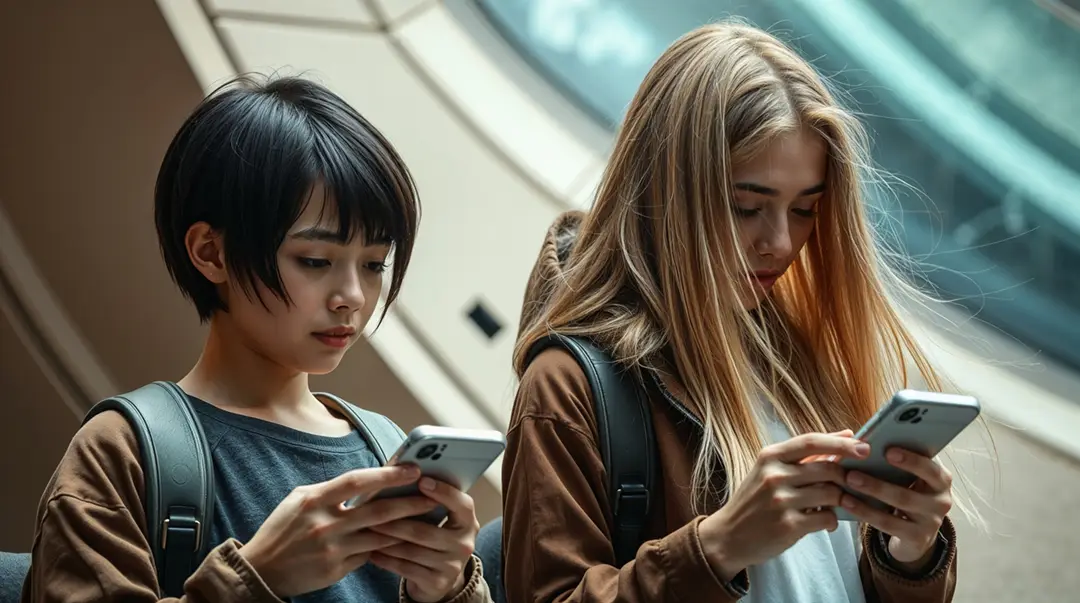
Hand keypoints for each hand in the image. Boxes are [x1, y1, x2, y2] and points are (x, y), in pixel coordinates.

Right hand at [238, 465, 438, 597]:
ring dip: (405, 528)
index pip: (358, 481)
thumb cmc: (282, 529)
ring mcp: (331, 549)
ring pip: (380, 536)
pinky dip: (384, 547)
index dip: (388, 474)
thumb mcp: (299, 500)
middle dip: (410, 502)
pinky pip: (368, 555)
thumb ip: (331, 491)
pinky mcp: (335, 570)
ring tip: (425, 519)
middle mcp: (324, 524)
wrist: (260, 570)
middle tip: (431, 496)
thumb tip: (366, 481)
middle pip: (378, 511)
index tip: (412, 469)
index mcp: (314, 499)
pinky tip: (402, 541)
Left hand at [368, 477, 479, 602]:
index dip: (443, 492)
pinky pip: (405, 569)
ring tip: (366, 529)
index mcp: (467, 522)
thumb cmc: (434, 539)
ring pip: (411, 550)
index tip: (422, 480)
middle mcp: (464, 544)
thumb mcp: (441, 521)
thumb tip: (401, 474)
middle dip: (395, 520)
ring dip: (385, 539)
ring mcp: (452, 566)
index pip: (462, 504)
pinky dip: (386, 559)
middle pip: (425, 530)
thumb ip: (428, 502)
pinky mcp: (437, 583)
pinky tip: (371, 552)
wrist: (440, 579)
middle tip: (371, 510)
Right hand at [699, 430, 867, 579]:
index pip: (811, 441)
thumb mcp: (769, 471)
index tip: (866, 447)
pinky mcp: (788, 525)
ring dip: (841, 500)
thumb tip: (846, 434)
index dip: (841, 443)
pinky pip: (827, 518)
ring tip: (836, 505)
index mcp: (769, 456)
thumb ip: (804, 456)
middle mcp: (774, 475)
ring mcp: (780, 500)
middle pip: (827, 468)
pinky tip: (826, 522)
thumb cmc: (754, 501)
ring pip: (831, 493)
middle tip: (856, 484)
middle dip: (848, 476)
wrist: (729, 536)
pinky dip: (832, 520)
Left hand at [840, 447, 951, 565]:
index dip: (910, 460)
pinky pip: (888, 524)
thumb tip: (865, 443)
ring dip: (869, 494)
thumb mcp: (910, 479)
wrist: (917, 533)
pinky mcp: (917, 538)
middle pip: (908, 492)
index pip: (930, 469)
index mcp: (941, 480)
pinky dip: (865, 512)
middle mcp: (941, 501)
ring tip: (847, 484)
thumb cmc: (908, 493)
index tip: (888, 451)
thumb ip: (897, 462)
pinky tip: (847, 502)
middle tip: (851, 473)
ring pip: (897, 507)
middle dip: (878, 482)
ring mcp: (931, 522)